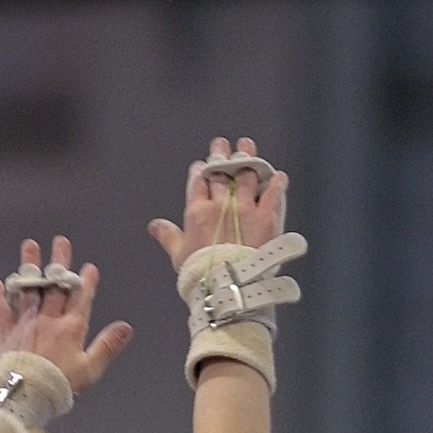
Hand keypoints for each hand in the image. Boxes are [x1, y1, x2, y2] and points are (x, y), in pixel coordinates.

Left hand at [0, 232, 131, 396]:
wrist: (25, 394)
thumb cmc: (58, 385)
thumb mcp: (90, 369)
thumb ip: (107, 346)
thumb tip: (125, 328)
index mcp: (70, 328)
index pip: (81, 298)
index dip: (86, 282)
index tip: (89, 268)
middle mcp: (48, 320)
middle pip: (55, 286)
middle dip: (59, 263)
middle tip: (60, 242)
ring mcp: (27, 324)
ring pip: (30, 289)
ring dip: (30, 267)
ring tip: (30, 246)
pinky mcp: (8, 333)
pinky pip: (2, 310)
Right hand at [149, 134, 288, 266]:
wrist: (226, 288)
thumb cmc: (200, 275)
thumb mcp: (179, 255)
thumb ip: (168, 236)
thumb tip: (154, 226)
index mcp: (197, 212)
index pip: (198, 181)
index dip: (201, 169)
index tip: (203, 163)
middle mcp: (220, 205)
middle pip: (221, 172)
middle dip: (221, 155)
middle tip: (222, 143)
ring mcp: (244, 209)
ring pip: (246, 175)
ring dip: (248, 158)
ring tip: (247, 146)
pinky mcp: (265, 218)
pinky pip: (273, 194)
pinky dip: (276, 183)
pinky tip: (279, 176)